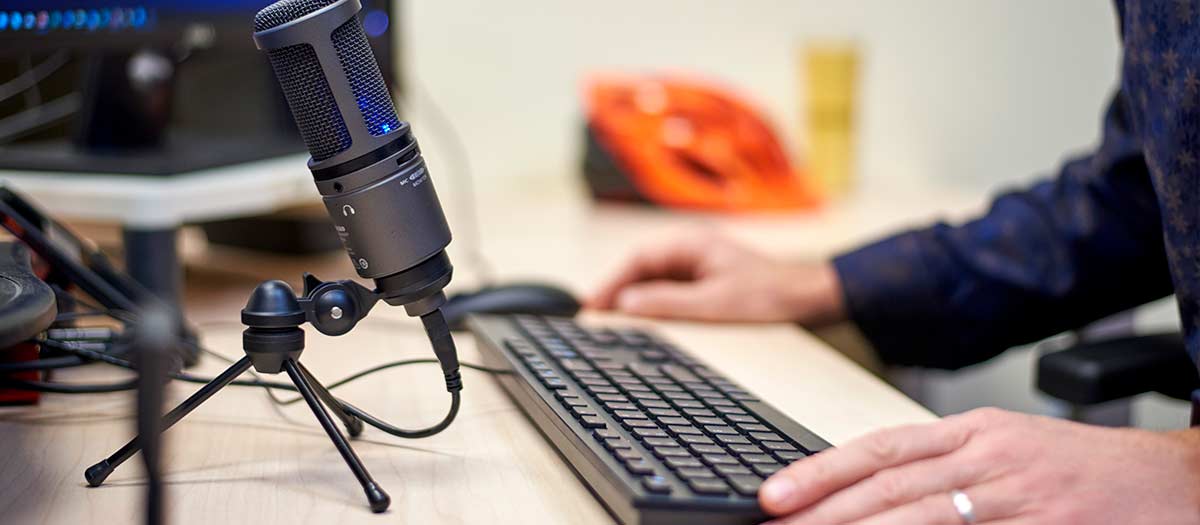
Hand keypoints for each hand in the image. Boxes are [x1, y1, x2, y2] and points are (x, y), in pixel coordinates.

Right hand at [586, 229, 845, 323]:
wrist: (809, 298)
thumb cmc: (768, 295)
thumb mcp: (713, 303)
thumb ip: (668, 302)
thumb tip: (626, 304)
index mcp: (692, 244)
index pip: (639, 259)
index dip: (612, 282)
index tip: (592, 305)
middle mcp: (692, 250)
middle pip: (642, 268)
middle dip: (617, 291)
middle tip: (594, 318)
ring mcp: (699, 265)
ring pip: (654, 280)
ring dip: (634, 299)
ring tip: (612, 323)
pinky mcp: (706, 281)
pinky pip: (670, 289)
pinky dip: (653, 304)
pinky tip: (645, 321)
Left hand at [759, 408, 1199, 523]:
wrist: (1172, 480)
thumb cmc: (1081, 468)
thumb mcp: (1006, 447)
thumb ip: (942, 464)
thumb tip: (869, 491)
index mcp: (974, 431)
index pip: (880, 447)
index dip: (822, 470)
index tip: (775, 494)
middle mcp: (990, 458)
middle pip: (889, 485)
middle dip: (824, 512)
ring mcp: (1018, 498)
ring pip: (922, 518)